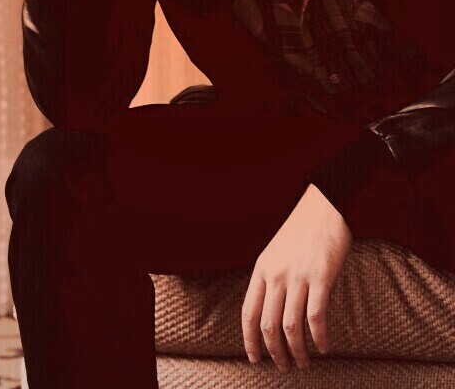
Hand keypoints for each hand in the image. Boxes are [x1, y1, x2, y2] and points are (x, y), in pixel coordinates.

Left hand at [241, 183, 351, 373]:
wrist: (325, 206)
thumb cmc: (303, 231)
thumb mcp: (277, 252)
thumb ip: (273, 279)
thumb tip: (273, 315)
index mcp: (262, 268)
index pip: (248, 313)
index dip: (249, 340)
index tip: (255, 359)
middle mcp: (276, 274)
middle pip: (268, 326)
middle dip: (275, 353)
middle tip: (284, 367)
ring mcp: (298, 276)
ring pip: (291, 327)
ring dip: (297, 351)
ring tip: (304, 363)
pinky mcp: (320, 277)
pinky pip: (316, 317)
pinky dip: (319, 338)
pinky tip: (324, 347)